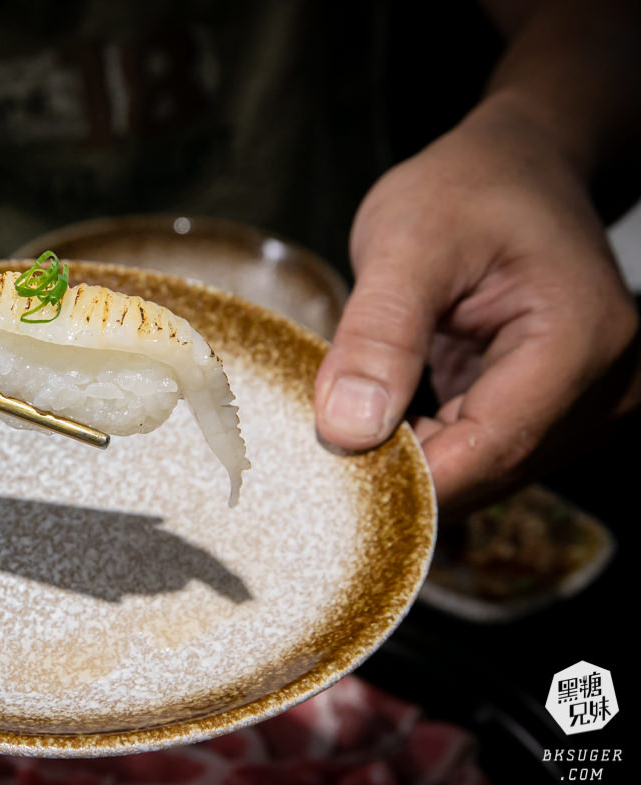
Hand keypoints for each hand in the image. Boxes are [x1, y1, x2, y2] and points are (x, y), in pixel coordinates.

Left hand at [314, 95, 639, 513]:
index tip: (331, 477)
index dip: (408, 478)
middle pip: (490, 468)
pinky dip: (431, 445)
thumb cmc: (469, 188)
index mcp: (579, 340)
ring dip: (417, 461)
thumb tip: (346, 428)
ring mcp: (584, 401)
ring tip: (353, 426)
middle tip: (322, 457)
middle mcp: (602, 384)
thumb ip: (378, 336)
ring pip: (485, 469)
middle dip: (405, 472)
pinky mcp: (553, 408)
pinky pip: (484, 450)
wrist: (511, 167)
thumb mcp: (406, 244)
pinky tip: (388, 423)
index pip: (489, 448)